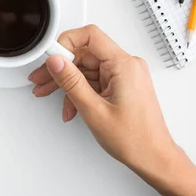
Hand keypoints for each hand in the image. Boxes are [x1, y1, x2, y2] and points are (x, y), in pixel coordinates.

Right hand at [29, 25, 177, 174]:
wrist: (154, 158)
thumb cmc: (135, 139)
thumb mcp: (93, 110)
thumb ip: (71, 82)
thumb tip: (56, 61)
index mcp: (124, 65)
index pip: (90, 36)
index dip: (66, 43)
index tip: (50, 56)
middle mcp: (126, 66)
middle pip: (85, 54)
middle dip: (61, 68)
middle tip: (41, 79)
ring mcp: (124, 75)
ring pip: (87, 69)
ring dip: (67, 82)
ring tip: (48, 93)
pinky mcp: (121, 85)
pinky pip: (94, 80)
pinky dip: (79, 91)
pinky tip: (70, 106)